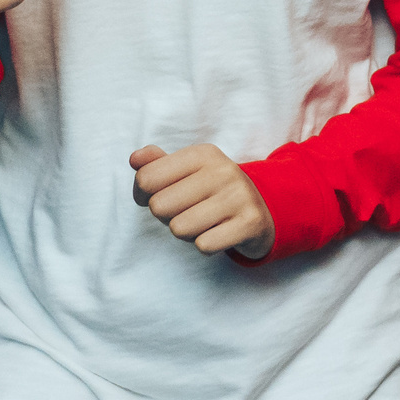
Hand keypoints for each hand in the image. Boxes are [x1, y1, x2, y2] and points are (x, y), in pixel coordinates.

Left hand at [130, 143, 274, 258]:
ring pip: (178, 229)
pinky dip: (206, 245)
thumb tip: (135, 159)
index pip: (145, 178)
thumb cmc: (212, 192)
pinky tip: (219, 233)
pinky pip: (203, 245)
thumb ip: (156, 164)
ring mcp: (239, 196)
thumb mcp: (187, 172)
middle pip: (159, 206)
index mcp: (203, 154)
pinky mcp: (250, 222)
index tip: (161, 196)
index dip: (143, 195)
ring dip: (187, 233)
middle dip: (167, 216)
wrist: (264, 210)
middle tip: (188, 211)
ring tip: (204, 222)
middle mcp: (223, 170)